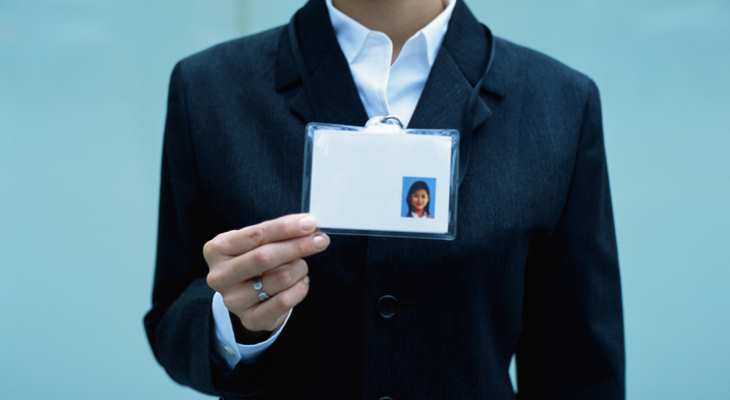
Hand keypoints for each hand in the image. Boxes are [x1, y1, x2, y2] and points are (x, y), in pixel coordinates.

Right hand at [204, 213, 329, 332]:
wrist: (245, 295)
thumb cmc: (253, 260)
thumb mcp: (257, 242)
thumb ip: (279, 232)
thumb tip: (308, 225)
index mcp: (217, 249)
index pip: (256, 234)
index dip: (286, 228)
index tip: (310, 223)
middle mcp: (220, 275)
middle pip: (265, 257)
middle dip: (298, 246)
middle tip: (320, 241)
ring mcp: (233, 300)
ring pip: (279, 278)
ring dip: (299, 268)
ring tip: (301, 266)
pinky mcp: (250, 319)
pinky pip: (285, 301)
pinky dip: (300, 288)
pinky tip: (300, 282)